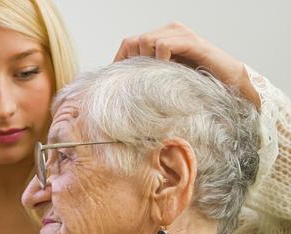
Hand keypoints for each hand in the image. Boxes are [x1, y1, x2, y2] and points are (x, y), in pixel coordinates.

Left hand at [114, 22, 259, 108]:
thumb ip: (148, 73)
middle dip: (133, 63)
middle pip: (133, 41)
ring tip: (157, 77)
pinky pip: (163, 45)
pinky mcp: (191, 41)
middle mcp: (168, 31)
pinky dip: (160, 59)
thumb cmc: (197, 83)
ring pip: (145, 40)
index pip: (128, 43)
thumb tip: (123, 82)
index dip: (122, 62)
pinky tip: (168, 72)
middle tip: (143, 81)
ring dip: (146, 62)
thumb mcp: (165, 77)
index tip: (124, 82)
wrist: (230, 84)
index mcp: (160, 38)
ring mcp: (180, 34)